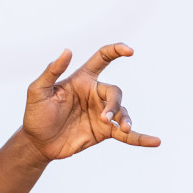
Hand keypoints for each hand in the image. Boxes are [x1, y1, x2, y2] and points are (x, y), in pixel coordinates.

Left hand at [22, 43, 160, 160]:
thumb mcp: (38, 91)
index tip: (129, 50)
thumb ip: (52, 71)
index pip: (102, 59)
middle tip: (104, 118)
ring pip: (122, 112)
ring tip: (122, 128)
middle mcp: (95, 94)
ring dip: (124, 119)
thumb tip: (67, 50)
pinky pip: (126, 134)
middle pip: (115, 92)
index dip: (116, 51)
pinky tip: (156, 142)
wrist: (38, 143)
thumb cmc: (36, 114)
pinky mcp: (104, 132)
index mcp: (81, 80)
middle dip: (113, 104)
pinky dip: (141, 138)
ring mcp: (102, 113)